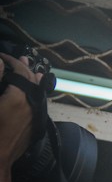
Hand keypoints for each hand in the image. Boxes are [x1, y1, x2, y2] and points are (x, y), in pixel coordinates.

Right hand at [0, 53, 42, 167]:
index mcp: (19, 98)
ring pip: (38, 92)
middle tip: (18, 57)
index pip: (20, 71)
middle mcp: (32, 106)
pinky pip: (38, 103)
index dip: (11, 61)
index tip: (2, 56)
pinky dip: (35, 93)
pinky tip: (34, 90)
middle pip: (32, 80)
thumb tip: (1, 63)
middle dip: (24, 67)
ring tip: (30, 68)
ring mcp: (35, 116)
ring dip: (32, 79)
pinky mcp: (34, 125)